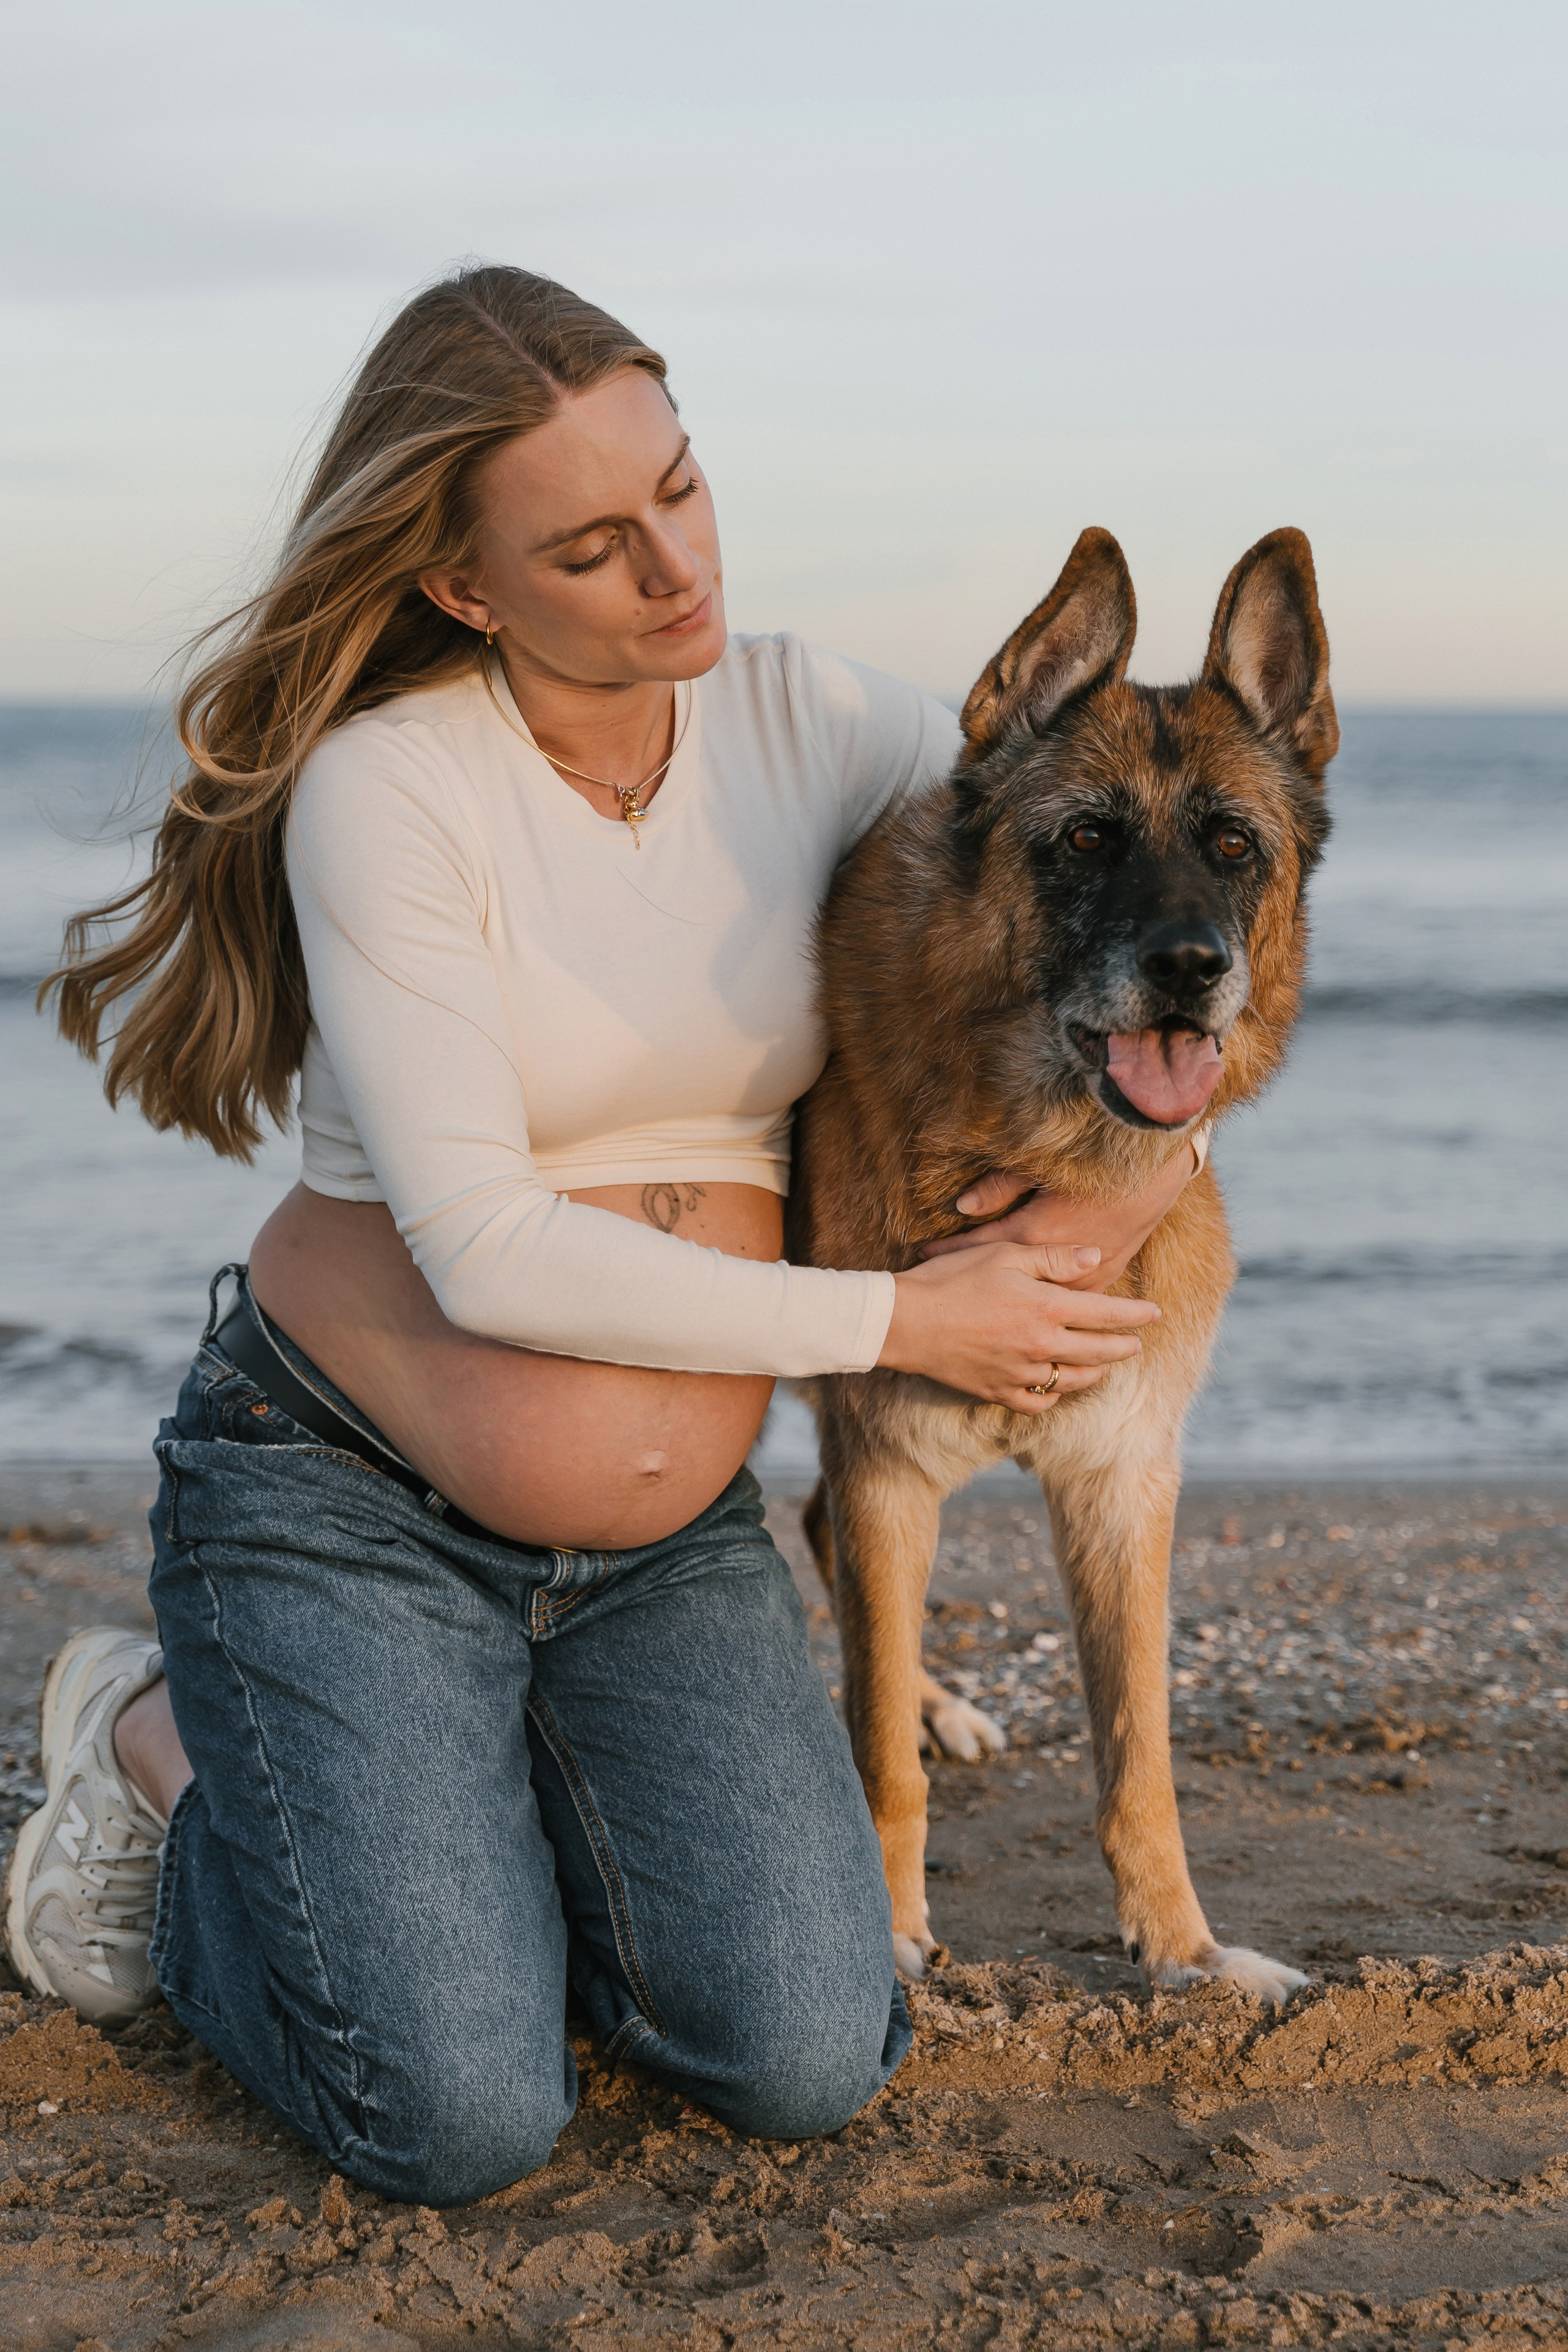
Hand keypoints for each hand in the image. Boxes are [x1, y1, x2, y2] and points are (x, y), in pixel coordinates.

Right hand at [877, 1242, 1160, 1414]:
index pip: (1107, 1314)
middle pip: (1098, 1352)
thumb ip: (1054, 1258)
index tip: (1155, 1313)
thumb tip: (1097, 1257)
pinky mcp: (998, 1392)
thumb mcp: (1004, 1255)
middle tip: (1136, 1344)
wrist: (905, 1322)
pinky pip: (1038, 1403)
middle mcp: (1041, 1346)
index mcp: (1047, 1308)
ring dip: (1095, 1373)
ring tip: (1103, 1366)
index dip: (1135, 1314)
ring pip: (1073, 1381)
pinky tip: (1056, 1387)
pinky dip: (1053, 1397)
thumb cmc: (952, 1278)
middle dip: (1124, 1348)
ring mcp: (1021, 1374)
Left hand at [919, 1133, 1204, 1292]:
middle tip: (940, 1300)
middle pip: (1003, 1287)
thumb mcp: (1038, 1169)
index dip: (946, 1252)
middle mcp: (1054, 1265)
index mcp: (1032, 1235)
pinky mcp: (1104, 1279)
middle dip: (970, 1292)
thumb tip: (962, 1205)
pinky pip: (1069, 1307)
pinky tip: (1031, 1318)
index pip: (977, 1250)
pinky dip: (1049, 1311)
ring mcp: (1082, 1278)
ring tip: (976, 1317)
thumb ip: (998, 1188)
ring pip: (1037, 1303)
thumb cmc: (1091, 1166)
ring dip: (1009, 1308)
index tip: (920, 1257)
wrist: (1150, 1175)